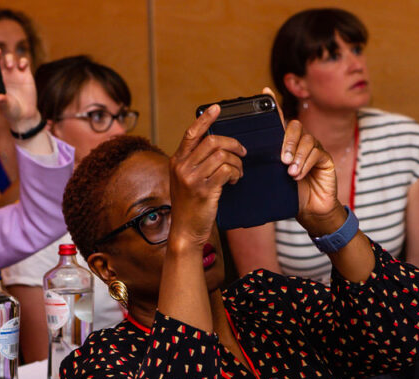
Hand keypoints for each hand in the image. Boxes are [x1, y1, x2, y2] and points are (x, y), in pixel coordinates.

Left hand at [0, 50, 39, 132]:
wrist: (25, 115)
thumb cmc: (11, 111)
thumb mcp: (6, 107)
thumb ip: (2, 102)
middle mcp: (4, 75)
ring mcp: (15, 73)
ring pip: (10, 58)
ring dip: (9, 59)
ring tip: (10, 66)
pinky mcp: (26, 74)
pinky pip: (24, 62)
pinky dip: (23, 62)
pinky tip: (22, 67)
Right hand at [169, 104, 245, 246]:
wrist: (184, 231)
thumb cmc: (189, 206)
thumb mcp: (184, 181)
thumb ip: (194, 163)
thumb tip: (215, 146)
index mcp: (176, 161)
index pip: (191, 133)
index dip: (205, 118)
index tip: (217, 107)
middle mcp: (181, 167)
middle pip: (212, 140)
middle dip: (233, 144)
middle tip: (242, 152)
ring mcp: (192, 178)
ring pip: (222, 155)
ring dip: (237, 162)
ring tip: (238, 172)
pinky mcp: (204, 190)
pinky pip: (227, 170)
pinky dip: (236, 173)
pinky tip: (235, 180)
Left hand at [279, 119, 344, 233]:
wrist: (309, 209)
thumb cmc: (292, 193)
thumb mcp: (276, 178)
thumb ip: (270, 166)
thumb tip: (255, 158)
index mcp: (288, 145)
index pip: (283, 127)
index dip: (277, 124)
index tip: (268, 138)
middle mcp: (302, 144)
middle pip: (296, 127)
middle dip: (288, 142)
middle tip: (283, 160)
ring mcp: (315, 150)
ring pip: (308, 140)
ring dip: (298, 156)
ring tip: (291, 173)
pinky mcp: (326, 159)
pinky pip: (317, 154)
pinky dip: (306, 164)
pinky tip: (299, 176)